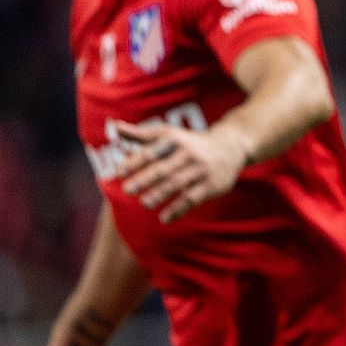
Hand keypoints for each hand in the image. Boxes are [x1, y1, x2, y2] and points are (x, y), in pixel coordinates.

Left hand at [116, 120, 249, 222]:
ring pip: (178, 183)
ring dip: (161, 194)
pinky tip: (165, 219)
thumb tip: (114, 127)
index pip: (151, 152)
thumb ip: (140, 134)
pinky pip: (192, 199)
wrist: (231, 147)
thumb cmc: (190, 142)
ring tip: (145, 203)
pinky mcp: (212, 185)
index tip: (118, 174)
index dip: (134, 163)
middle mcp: (189, 154)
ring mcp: (201, 170)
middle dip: (145, 179)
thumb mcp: (168, 134)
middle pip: (164, 168)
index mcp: (174, 140)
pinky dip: (178, 209)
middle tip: (126, 190)